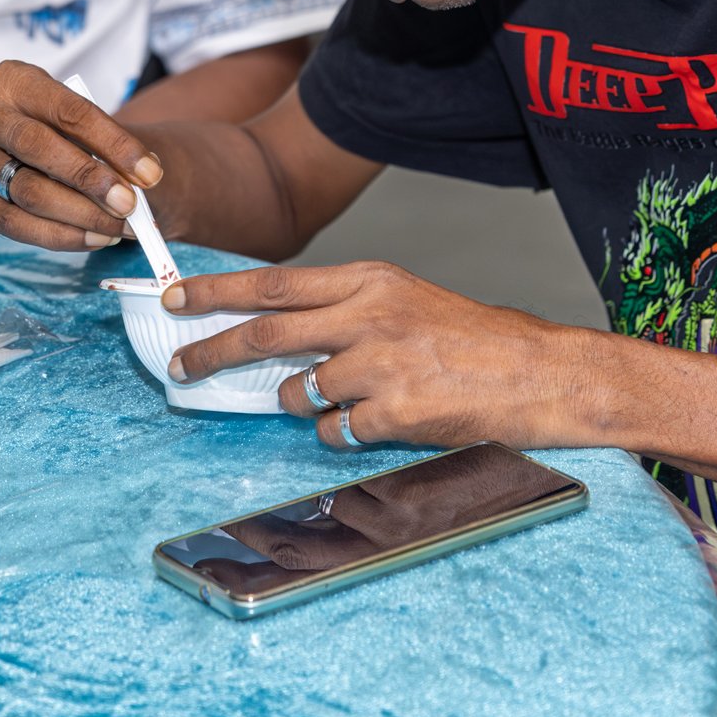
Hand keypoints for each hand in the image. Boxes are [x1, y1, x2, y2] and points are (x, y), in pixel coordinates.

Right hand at [0, 60, 163, 251]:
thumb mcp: (84, 121)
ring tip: (118, 227)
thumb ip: (107, 144)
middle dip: (89, 179)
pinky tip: (94, 238)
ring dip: (79, 215)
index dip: (113, 142)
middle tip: (129, 204)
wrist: (37, 146)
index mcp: (14, 80)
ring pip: (26, 192)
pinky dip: (60, 236)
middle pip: (37, 147)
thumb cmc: (67, 129)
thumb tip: (142, 179)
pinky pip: (15, 224)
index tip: (149, 173)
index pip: (68, 110)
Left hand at [163, 261, 606, 451]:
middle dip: (211, 351)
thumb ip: (346, 310)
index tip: (174, 298)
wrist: (542, 373)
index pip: (273, 283)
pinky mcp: (396, 412)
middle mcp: (370, 315)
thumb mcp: (408, 301)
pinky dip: (343, 435)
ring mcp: (381, 364)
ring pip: (300, 392)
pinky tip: (379, 424)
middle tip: (179, 367)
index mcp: (371, 281)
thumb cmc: (476, 341)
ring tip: (344, 401)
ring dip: (302, 404)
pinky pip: (336, 433)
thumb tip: (277, 331)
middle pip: (265, 334)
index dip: (216, 292)